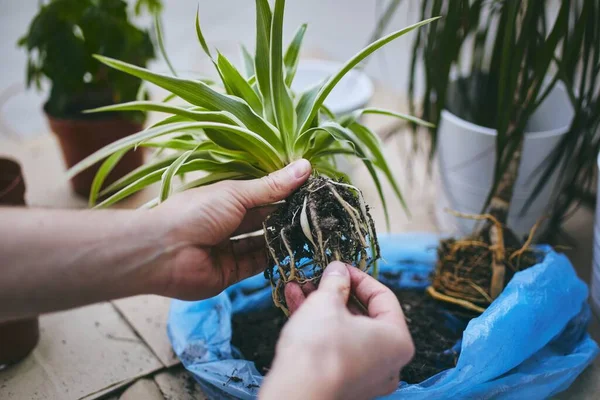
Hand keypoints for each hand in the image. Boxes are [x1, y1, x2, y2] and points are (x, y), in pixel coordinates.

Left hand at [146, 159, 310, 299]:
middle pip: (263, 219)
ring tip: (311, 232)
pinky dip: (273, 259)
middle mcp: (228, 222)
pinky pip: (256, 265)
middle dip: (286, 216)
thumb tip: (305, 166)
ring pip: (262, 243)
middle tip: (317, 213)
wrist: (164, 252)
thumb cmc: (196, 213)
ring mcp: (228, 248)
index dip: (284, 192)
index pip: (261, 194)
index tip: (311, 189)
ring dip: (282, 238)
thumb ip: (272, 186)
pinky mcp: (230, 272)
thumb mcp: (236, 193)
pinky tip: (294, 252)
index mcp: (226, 198)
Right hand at [260, 262, 413, 399]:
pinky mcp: (343, 382)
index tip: (339, 266)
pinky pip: (335, 346)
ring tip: (300, 286)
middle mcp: (387, 361)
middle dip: (336, 292)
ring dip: (322, 305)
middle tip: (319, 276)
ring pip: (345, 330)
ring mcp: (366, 375)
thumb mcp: (327, 302)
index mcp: (397, 340)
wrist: (297, 394)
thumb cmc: (320, 347)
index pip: (383, 297)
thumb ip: (335, 282)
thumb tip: (337, 270)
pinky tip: (295, 302)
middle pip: (363, 314)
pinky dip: (318, 325)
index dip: (358, 276)